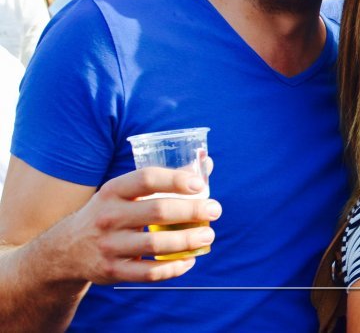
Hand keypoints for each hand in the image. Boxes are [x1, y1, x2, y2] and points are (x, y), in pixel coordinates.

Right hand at [55, 166, 220, 284]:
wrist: (66, 250)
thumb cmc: (111, 213)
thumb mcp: (124, 192)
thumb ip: (164, 180)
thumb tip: (207, 164)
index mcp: (113, 191)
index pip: (147, 179)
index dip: (176, 180)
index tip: (200, 185)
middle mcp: (108, 217)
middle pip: (158, 211)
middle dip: (193, 211)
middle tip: (215, 211)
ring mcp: (109, 246)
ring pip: (156, 244)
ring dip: (188, 240)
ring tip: (208, 236)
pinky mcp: (112, 271)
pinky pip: (149, 273)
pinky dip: (174, 268)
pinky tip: (189, 260)